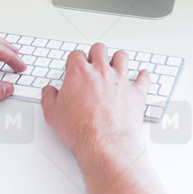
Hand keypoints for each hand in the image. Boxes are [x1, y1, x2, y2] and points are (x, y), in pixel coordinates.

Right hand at [40, 43, 149, 162]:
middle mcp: (101, 71)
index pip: (76, 55)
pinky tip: (142, 76)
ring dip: (118, 59)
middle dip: (96, 54)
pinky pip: (144, 78)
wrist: (104, 143)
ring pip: (122, 57)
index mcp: (79, 73)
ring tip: (116, 64)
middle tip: (94, 61)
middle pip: (100, 49)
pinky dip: (143, 76)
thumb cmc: (80, 130)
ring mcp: (120, 80)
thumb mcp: (53, 114)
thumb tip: (49, 92)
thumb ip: (49, 98)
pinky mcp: (136, 92)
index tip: (74, 66)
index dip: (74, 60)